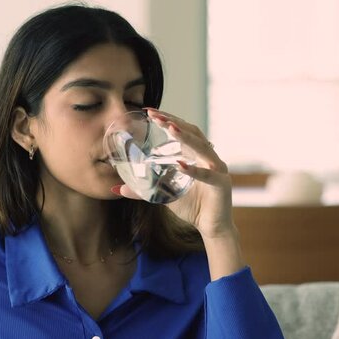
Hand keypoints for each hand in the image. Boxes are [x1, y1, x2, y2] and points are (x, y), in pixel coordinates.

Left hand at [114, 108, 235, 238]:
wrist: (211, 227)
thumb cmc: (190, 207)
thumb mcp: (163, 195)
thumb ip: (143, 191)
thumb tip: (117, 189)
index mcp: (195, 155)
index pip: (182, 130)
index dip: (168, 119)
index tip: (149, 111)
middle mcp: (208, 157)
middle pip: (192, 132)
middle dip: (173, 122)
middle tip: (155, 115)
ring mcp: (217, 168)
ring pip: (202, 147)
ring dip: (185, 137)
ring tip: (169, 128)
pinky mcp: (221, 184)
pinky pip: (207, 174)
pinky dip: (193, 169)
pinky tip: (180, 165)